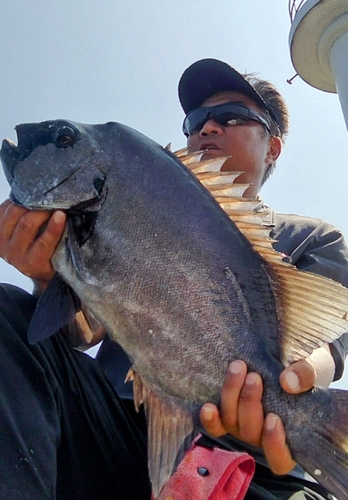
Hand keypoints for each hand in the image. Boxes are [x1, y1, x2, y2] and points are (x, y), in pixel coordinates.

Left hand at [0, 199, 65, 292]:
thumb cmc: (49, 260)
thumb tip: (70, 219)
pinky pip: (3, 209)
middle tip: (53, 202)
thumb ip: (62, 241)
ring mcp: (2, 242)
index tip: (61, 214)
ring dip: (28, 203)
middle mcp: (14, 254)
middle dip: (41, 210)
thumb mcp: (58, 257)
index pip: (43, 244)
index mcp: (33, 263)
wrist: (31, 265)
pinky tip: (26, 201)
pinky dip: (15, 202)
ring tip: (41, 199)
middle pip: (26, 225)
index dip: (53, 228)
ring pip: (13, 213)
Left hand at [200, 358, 317, 474]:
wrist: (286, 359)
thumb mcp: (314, 368)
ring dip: (232, 395)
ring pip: (231, 422)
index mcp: (291, 438)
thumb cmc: (304, 372)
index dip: (274, 444)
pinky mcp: (228, 415)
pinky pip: (215, 425)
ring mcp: (243, 427)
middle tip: (255, 377)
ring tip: (239, 368)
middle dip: (250, 403)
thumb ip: (306, 375)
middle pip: (250, 433)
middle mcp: (263, 438)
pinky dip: (210, 418)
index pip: (281, 460)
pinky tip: (208, 406)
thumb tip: (288, 382)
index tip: (274, 418)